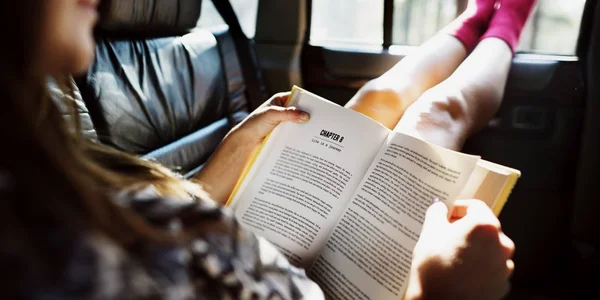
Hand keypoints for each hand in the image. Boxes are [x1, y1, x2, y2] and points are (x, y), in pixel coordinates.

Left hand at [194, 92, 309, 203]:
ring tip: (318, 133)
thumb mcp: (272, 115)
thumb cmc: (254, 124)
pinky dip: (301, 136)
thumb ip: (289, 114)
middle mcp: (283, 110)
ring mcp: (284, 122)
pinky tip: (309, 141)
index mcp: (280, 100)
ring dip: (306, 127)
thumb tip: (306, 115)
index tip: (320, 108)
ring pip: (298, 123)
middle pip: (300, 111)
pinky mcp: (283, 134)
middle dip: (309, 116)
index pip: (298, 97)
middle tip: (322, 121)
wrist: (245, 142)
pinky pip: (295, 133)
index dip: (308, 102)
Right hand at [405, 199, 514, 299]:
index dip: (458, 208)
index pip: (474, 206)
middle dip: (466, 230)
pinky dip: (480, 267)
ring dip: (475, 249)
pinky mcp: (502, 283)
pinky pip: (491, 268)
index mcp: (485, 225)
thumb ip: (437, 213)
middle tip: (447, 237)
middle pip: (484, 227)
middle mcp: (501, 243)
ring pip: (489, 248)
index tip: (447, 216)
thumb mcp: (429, 232)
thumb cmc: (434, 267)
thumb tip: (440, 207)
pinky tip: (462, 272)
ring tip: (454, 257)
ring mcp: (504, 265)